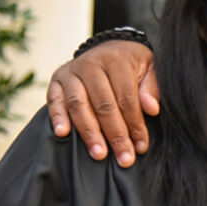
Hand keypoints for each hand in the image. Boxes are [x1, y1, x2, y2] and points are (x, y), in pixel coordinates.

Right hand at [46, 40, 157, 167]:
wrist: (110, 47)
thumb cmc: (133, 64)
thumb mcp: (150, 68)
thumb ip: (152, 87)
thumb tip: (152, 109)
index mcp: (117, 61)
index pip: (127, 99)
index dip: (135, 125)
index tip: (141, 146)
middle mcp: (91, 65)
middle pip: (103, 105)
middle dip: (115, 135)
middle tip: (124, 158)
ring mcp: (71, 72)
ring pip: (79, 105)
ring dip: (89, 132)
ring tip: (99, 154)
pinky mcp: (56, 80)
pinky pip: (54, 100)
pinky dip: (57, 117)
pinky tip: (63, 134)